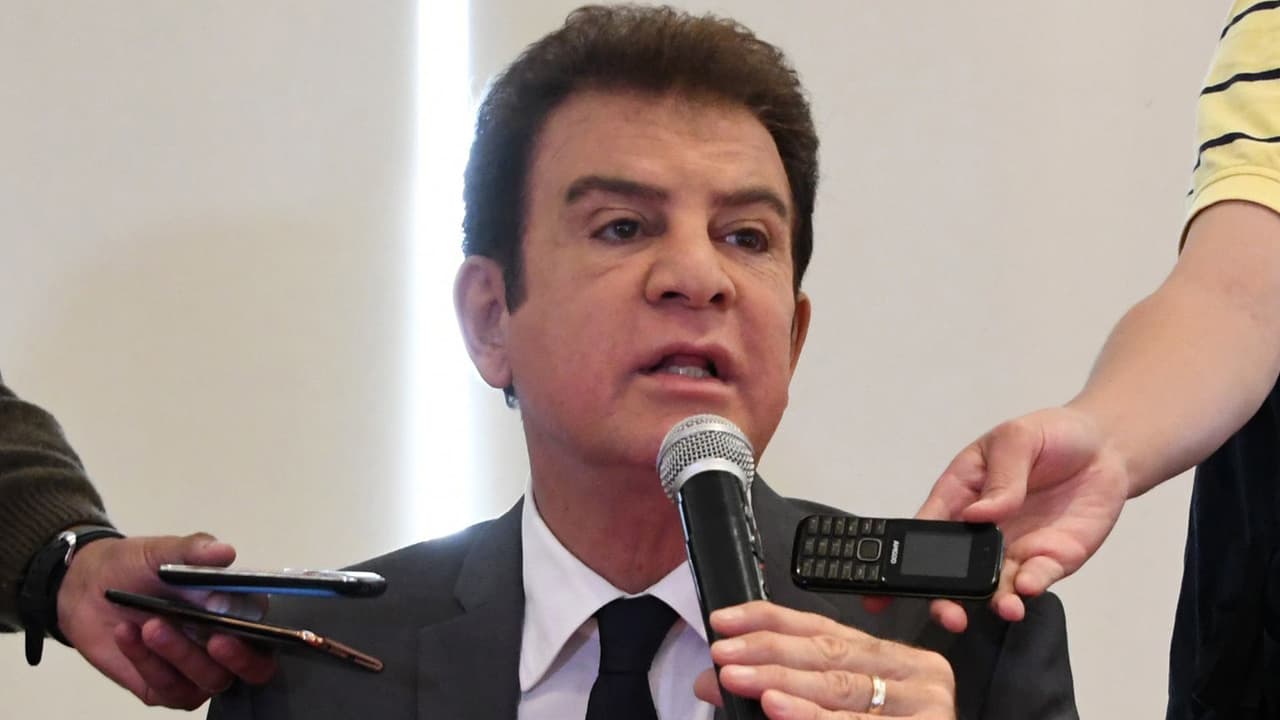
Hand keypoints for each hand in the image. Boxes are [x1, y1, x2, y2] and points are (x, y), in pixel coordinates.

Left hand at [57, 533, 276, 708]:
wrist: (86, 586)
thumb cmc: (136, 565)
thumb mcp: (162, 551)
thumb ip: (194, 551)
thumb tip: (226, 552)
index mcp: (238, 610)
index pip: (268, 628)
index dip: (261, 631)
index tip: (238, 617)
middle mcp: (226, 644)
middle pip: (255, 669)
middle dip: (238, 659)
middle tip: (215, 639)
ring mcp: (196, 669)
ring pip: (208, 680)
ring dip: (180, 655)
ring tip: (150, 624)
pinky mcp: (163, 687)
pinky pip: (166, 688)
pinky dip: (146, 662)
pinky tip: (126, 634)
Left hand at [694, 601, 954, 718]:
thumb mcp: (831, 709)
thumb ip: (782, 689)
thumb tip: (712, 678)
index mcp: (892, 660)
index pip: (824, 627)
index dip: (770, 620)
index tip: (724, 621)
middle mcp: (914, 675)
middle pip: (829, 654)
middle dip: (767, 651)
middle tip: (722, 653)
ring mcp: (922, 707)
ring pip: (838, 687)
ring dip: (779, 680)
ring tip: (737, 677)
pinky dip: (809, 717)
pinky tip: (776, 707)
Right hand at [906, 407, 1128, 631]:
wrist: (1105, 447)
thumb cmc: (1050, 434)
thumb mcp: (1017, 438)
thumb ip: (1000, 477)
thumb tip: (978, 515)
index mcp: (959, 495)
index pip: (925, 530)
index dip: (901, 558)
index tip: (888, 585)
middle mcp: (980, 530)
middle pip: (952, 571)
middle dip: (945, 598)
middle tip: (949, 614)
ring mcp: (1014, 549)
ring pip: (991, 586)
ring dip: (992, 602)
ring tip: (1003, 607)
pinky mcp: (1050, 560)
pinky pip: (1035, 581)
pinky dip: (1029, 589)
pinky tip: (1028, 588)